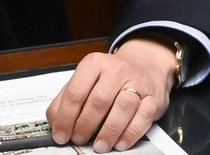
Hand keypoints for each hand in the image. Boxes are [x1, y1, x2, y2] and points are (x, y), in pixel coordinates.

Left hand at [46, 40, 174, 152]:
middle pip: (98, 101)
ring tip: (99, 145)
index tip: (61, 134)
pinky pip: (143, 117)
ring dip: (108, 131)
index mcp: (94, 64)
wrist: (145, 63)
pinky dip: (130, 133)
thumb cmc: (112, 76)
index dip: (66, 117)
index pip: (76, 92)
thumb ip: (68, 97)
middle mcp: (117, 70)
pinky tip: (120, 143)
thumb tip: (55, 121)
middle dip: (85, 125)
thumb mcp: (87, 78)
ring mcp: (138, 82)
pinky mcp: (154, 97)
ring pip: (122, 107)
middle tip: (79, 139)